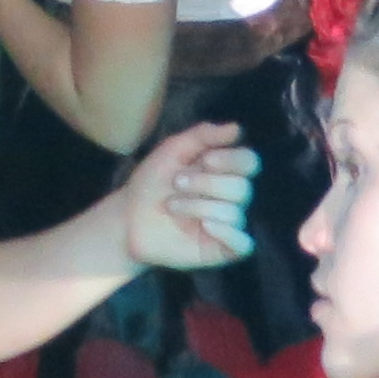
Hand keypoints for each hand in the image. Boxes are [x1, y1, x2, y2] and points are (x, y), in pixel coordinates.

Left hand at [121, 121, 258, 269]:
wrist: (129, 217)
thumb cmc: (152, 182)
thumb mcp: (172, 150)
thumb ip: (203, 135)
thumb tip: (237, 128)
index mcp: (223, 170)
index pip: (249, 162)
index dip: (232, 160)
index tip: (206, 160)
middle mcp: (229, 196)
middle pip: (243, 188)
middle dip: (207, 184)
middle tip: (176, 183)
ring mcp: (227, 224)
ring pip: (235, 213)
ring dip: (199, 206)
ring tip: (172, 206)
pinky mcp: (222, 249)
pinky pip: (243, 243)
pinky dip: (227, 233)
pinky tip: (205, 226)